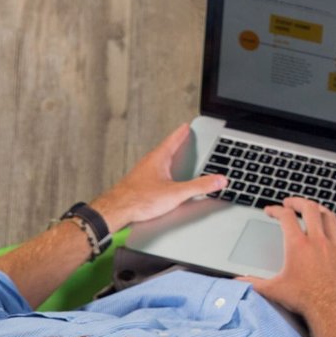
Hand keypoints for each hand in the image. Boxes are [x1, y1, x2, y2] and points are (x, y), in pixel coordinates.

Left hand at [91, 124, 226, 230]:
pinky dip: (161, 171)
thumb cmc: (140, 199)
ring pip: (157, 161)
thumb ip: (200, 186)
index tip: (185, 126)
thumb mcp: (177, 193)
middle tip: (180, 138)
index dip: (181, 133)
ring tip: (173, 157)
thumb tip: (219, 180)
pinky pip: (152, 173)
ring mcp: (142, 173)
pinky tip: (162, 180)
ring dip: (167, 157)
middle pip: (164, 149)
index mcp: (158, 159)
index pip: (172, 140)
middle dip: (175, 143)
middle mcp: (148, 163)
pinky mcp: (138, 184)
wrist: (116, 210)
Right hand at [238, 198, 335, 318]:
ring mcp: (333, 246)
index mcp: (297, 245)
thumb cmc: (305, 300)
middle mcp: (316, 241)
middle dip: (298, 202)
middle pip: (309, 209)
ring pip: (328, 217)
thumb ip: (254, 282)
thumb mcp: (274, 290)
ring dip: (319, 208)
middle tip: (291, 202)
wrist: (332, 309)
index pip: (285, 217)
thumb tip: (238, 282)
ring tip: (313, 207)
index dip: (276, 210)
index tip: (271, 210)